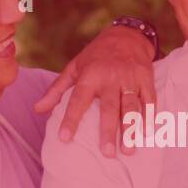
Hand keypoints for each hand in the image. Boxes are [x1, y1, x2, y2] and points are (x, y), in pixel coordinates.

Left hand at [33, 25, 155, 157]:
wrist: (127, 35)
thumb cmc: (96, 56)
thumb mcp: (74, 67)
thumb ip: (57, 90)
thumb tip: (37, 110)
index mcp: (90, 75)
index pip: (78, 99)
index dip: (71, 119)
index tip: (64, 138)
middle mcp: (110, 78)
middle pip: (109, 107)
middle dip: (108, 131)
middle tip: (106, 153)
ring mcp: (130, 78)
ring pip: (131, 107)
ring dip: (130, 129)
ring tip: (128, 151)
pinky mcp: (146, 79)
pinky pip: (149, 100)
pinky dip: (150, 116)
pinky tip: (148, 133)